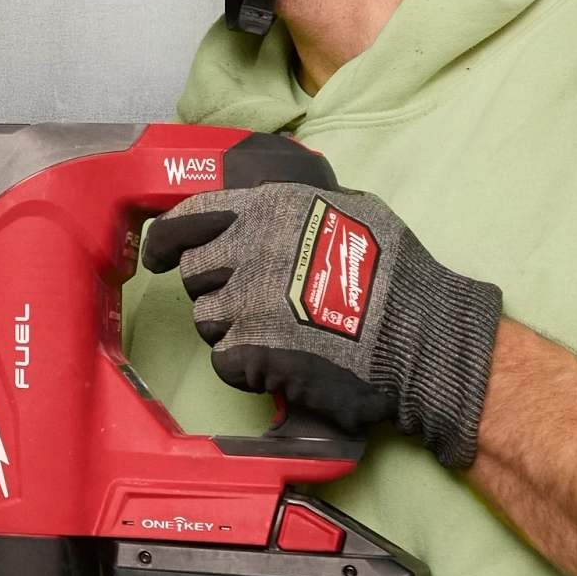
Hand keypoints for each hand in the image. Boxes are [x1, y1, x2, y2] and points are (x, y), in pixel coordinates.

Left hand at [140, 135, 503, 466]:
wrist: (420, 335)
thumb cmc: (398, 275)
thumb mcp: (351, 210)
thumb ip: (297, 209)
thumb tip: (264, 208)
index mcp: (271, 208)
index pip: (191, 217)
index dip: (167, 239)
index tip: (156, 255)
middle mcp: (250, 248)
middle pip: (193, 272)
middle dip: (214, 289)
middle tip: (251, 304)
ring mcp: (247, 300)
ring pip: (205, 319)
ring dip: (232, 330)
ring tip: (279, 334)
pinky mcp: (252, 350)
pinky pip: (224, 361)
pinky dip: (246, 367)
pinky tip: (283, 361)